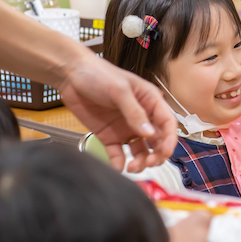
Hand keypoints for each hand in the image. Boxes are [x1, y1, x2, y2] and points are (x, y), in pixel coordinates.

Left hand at [0, 0, 176, 172]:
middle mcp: (141, 118)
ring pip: (140, 151)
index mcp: (150, 102)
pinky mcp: (110, 136)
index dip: (169, 140)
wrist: (70, 75)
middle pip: (157, 141)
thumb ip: (135, 112)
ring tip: (132, 167)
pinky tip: (118, 168)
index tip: (164, 153)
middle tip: (150, 163)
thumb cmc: (99, 74)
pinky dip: (119, 163)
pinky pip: (118, 154)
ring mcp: (126, 128)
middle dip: (157, 155)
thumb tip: (149, 134)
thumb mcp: (120, 90)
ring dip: (140, 162)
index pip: (167, 124)